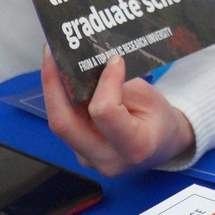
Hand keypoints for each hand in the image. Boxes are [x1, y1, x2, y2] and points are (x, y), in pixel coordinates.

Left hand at [41, 53, 196, 176]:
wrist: (163, 146)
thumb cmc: (159, 120)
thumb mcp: (150, 97)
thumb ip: (119, 86)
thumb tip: (90, 66)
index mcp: (133, 148)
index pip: (104, 111)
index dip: (106, 82)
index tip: (114, 59)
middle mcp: (106, 160)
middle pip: (64, 124)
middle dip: (53, 85)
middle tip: (52, 54)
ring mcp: (89, 160)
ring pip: (61, 123)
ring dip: (55, 90)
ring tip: (55, 60)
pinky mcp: (80, 153)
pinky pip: (67, 124)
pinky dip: (64, 101)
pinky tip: (66, 80)